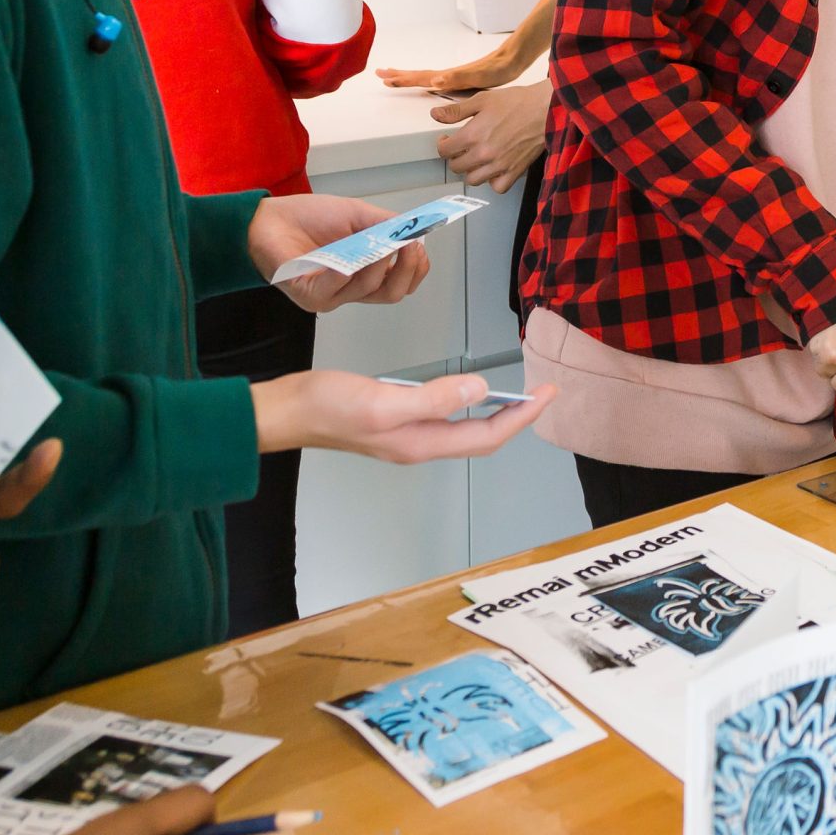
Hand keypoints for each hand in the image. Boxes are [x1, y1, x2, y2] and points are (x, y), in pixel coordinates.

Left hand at [248, 192, 430, 313]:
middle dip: (406, 270)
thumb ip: (386, 225)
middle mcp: (351, 289)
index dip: (416, 268)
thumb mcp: (357, 215)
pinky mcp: (308, 296)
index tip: (419, 246)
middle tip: (408, 246)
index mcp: (366, 272)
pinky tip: (347, 263)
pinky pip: (332, 292)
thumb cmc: (309, 218)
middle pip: (392, 293)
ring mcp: (330, 296)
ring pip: (367, 290)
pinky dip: (344, 275)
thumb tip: (416, 231)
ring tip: (376, 243)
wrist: (268, 219)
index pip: (401, 283)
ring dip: (377, 265)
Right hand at [251, 369, 554, 461]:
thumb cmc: (330, 406)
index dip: (521, 417)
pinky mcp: (394, 422)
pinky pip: (443, 418)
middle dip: (516, 417)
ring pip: (463, 430)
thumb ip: (432, 398)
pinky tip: (466, 391)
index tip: (546, 395)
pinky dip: (465, 405)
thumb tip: (479, 389)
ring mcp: (406, 436)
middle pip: (481, 437)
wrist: (289, 411)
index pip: (487, 436)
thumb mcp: (383, 400)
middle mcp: (419, 444)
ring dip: (494, 414)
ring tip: (516, 396)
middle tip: (541, 394)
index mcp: (421, 443)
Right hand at [377, 46, 522, 92]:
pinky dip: (428, 81)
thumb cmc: (497, 70)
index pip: (420, 78)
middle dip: (399, 76)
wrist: (512, 60)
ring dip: (410, 77)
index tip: (385, 79)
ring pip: (426, 77)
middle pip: (418, 75)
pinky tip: (429, 83)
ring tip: (397, 77)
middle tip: (381, 75)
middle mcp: (448, 75)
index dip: (402, 79)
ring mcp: (454, 76)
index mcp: (448, 76)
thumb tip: (435, 80)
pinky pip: (438, 80)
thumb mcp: (477, 76)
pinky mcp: (463, 79)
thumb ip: (456, 78)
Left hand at [431, 81, 549, 192]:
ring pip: (473, 179)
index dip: (443, 144)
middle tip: (461, 148)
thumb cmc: (517, 102)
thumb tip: (435, 114)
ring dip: (471, 170)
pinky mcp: (514, 171)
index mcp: (472, 135)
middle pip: (456, 167)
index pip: (444, 151)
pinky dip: (493, 181)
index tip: (447, 139)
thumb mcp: (482, 100)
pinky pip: (497, 187)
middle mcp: (483, 154)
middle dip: (455, 156)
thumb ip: (456, 111)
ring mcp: (499, 165)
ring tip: (476, 159)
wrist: (545, 109)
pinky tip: (493, 169)